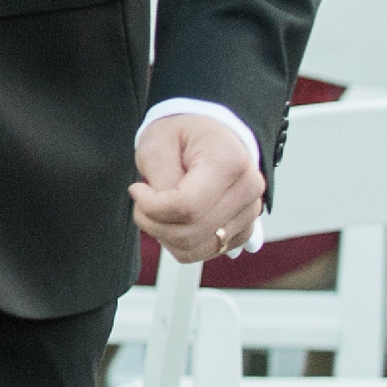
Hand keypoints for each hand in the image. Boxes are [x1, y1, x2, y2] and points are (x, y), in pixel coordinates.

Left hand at [131, 112, 262, 267]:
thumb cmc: (183, 134)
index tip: (136, 189)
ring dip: (164, 235)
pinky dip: (180, 242)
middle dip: (153, 222)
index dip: (152, 206)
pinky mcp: (243, 231)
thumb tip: (161, 211)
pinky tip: (174, 218)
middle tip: (141, 200)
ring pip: (195, 248)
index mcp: (230, 162)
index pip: (187, 206)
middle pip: (190, 232)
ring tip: (156, 208)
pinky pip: (203, 252)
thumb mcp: (159, 142)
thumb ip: (161, 177)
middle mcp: (248, 191)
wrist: (210, 135)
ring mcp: (250, 214)